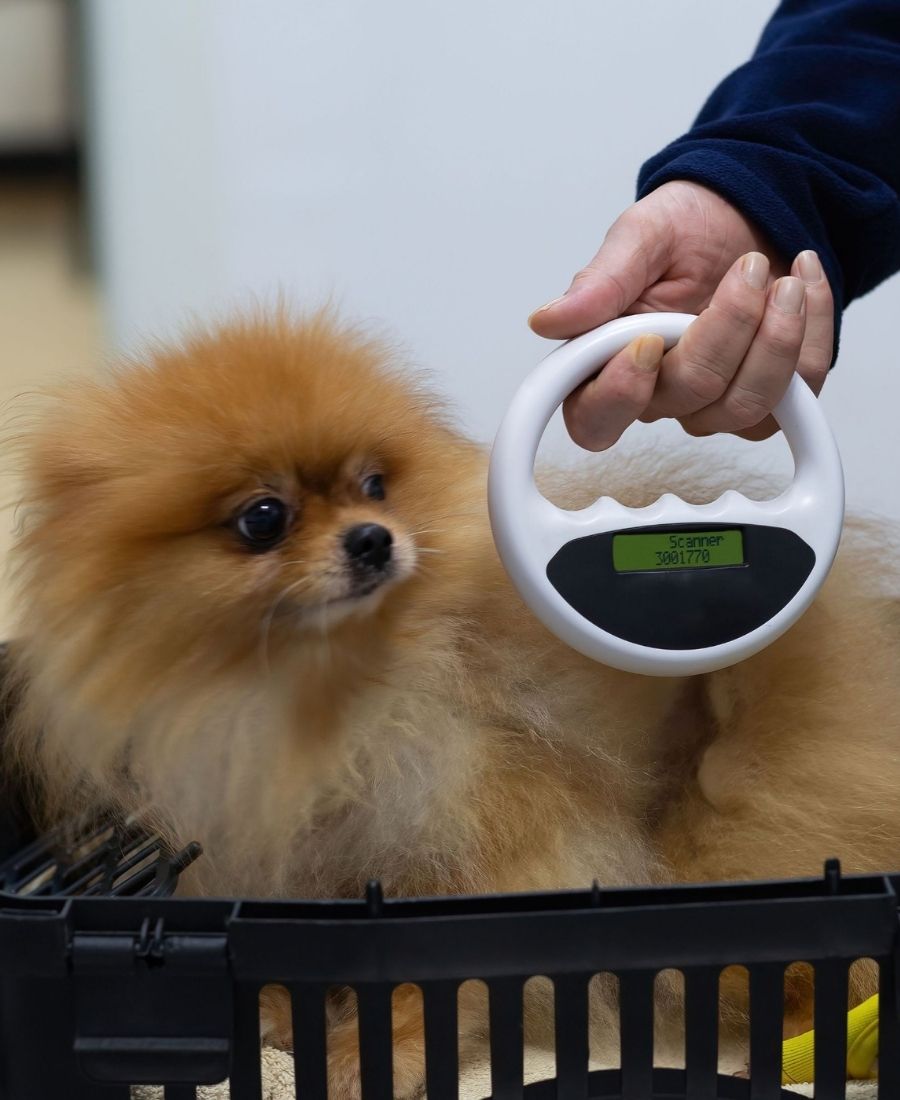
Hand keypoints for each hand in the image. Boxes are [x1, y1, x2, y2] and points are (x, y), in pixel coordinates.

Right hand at [528, 181, 833, 447]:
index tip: (646, 342)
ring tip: (783, 279)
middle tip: (748, 269)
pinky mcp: (769, 399)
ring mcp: (714, 403)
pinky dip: (810, 335)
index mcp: (606, 361)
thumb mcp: (640, 235)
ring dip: (776, 338)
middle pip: (688, 399)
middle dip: (727, 329)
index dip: (619, 395)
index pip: (593, 419)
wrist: (751, 212)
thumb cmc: (688, 226)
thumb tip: (547, 321)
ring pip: (745, 407)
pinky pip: (798, 395)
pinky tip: (803, 284)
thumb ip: (600, 282)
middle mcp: (657, 394)